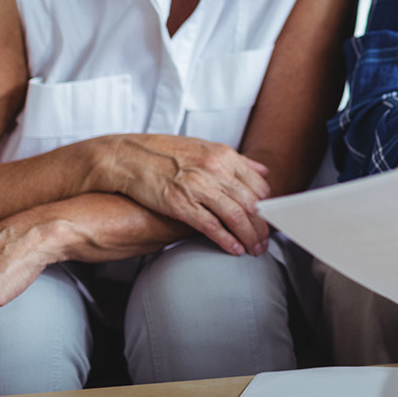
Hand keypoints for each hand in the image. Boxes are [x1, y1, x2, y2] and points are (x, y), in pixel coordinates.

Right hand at [96, 135, 270, 255]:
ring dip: (249, 237)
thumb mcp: (204, 147)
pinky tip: (234, 249)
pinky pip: (210, 226)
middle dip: (263, 227)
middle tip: (266, 241)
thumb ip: (236, 161)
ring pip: (236, 216)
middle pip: (251, 203)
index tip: (270, 220)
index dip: (268, 207)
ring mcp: (198, 186)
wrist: (127, 156)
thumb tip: (263, 170)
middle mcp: (215, 169)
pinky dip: (226, 240)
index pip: (259, 185)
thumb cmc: (164, 152)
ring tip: (254, 249)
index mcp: (224, 155)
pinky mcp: (180, 204)